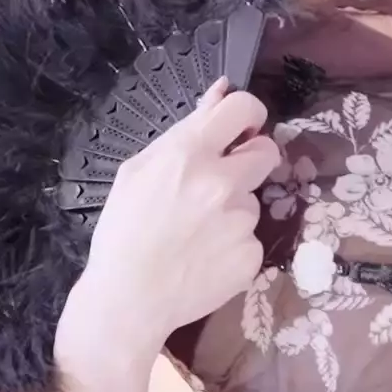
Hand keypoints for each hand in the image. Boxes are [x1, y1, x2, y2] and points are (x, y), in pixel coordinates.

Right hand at [55, 80, 281, 371]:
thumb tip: (220, 91)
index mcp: (189, 154)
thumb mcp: (139, 170)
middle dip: (250, 160)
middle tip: (222, 182)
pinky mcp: (252, 256)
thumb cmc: (123, 232)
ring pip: (252, 201)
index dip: (248, 113)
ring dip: (232, 210)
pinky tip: (204, 257)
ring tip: (195, 234)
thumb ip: (185, 129)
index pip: (244, 107)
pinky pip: (251, 238)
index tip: (243, 127)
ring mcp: (242, 222)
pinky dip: (232, 245)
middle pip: (267, 152)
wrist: (129, 300)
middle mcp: (222, 183)